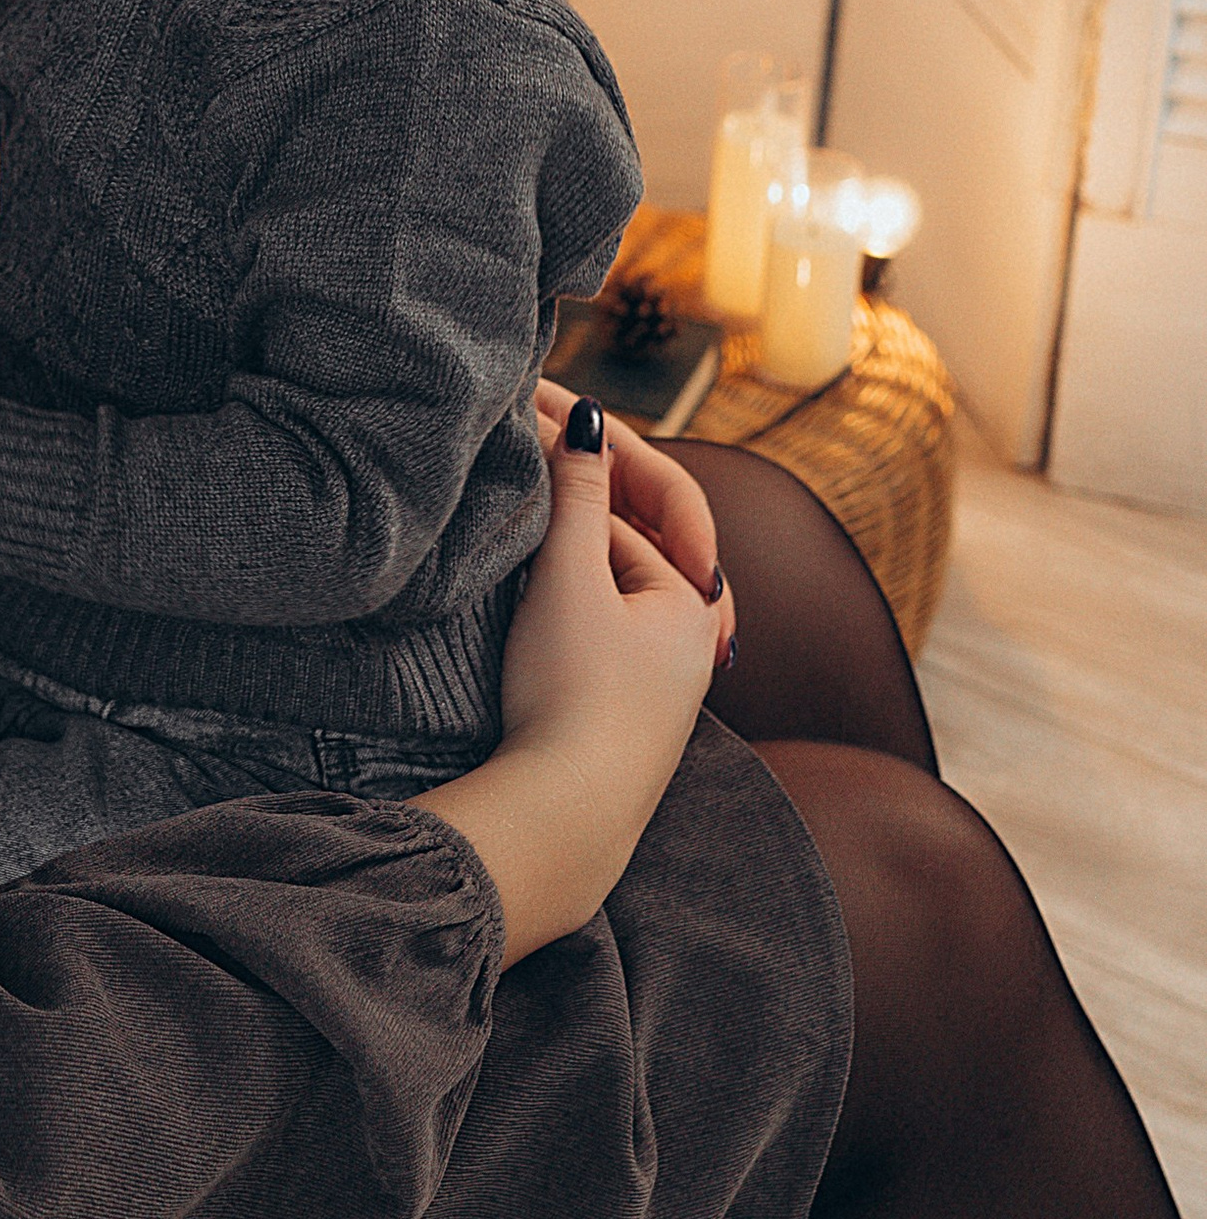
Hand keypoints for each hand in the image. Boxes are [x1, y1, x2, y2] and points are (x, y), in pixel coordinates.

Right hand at [498, 406, 724, 799]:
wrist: (560, 818)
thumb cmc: (570, 696)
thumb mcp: (569, 581)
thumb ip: (578, 496)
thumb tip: (588, 421)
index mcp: (693, 604)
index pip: (648, 496)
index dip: (594, 443)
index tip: (537, 401)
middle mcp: (691, 642)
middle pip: (637, 532)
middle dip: (588, 480)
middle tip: (525, 432)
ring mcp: (658, 680)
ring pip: (619, 577)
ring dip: (579, 529)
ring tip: (526, 490)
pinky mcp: (621, 711)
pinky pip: (606, 617)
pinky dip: (573, 579)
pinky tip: (533, 576)